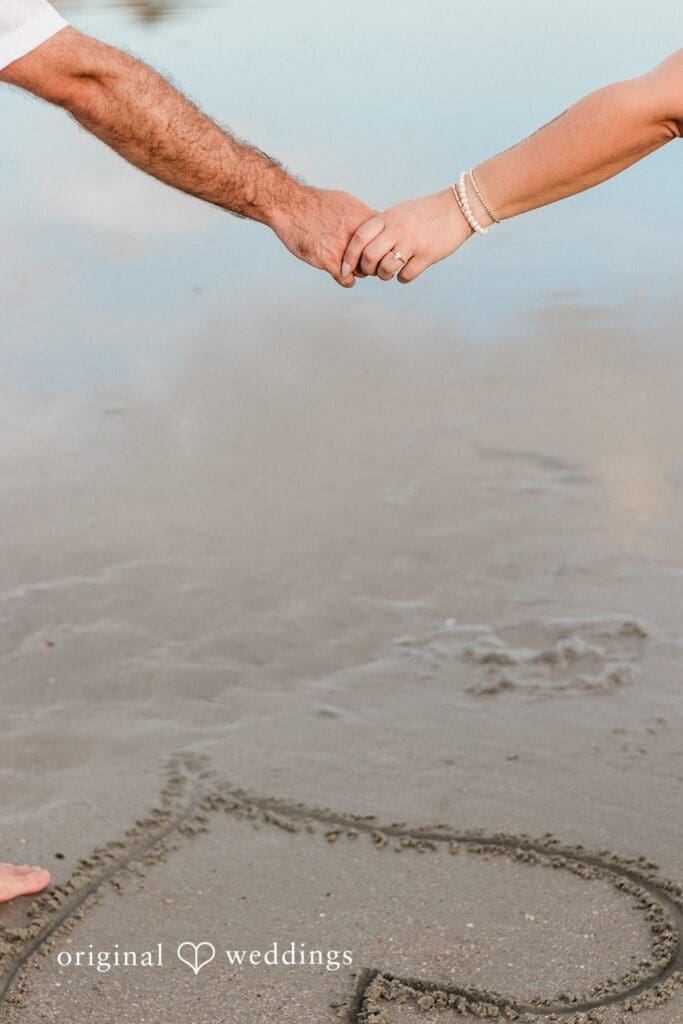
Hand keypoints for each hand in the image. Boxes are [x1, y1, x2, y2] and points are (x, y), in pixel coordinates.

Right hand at [270, 186, 374, 287]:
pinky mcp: (329, 262)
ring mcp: (344, 250)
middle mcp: (357, 236)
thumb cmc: (316, 203)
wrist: (291, 206)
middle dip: (371, 262)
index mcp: (364, 220)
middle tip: (364, 263)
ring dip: (358, 272)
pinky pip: (347, 279)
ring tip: (352, 268)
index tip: (374, 251)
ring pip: (363, 271)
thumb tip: (376, 220)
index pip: (384, 241)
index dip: (380, 248)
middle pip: (376, 258)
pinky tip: (342, 275)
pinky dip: (346, 280)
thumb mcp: (347, 202)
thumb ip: (363, 215)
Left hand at [341, 188, 473, 283]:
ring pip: (386, 268)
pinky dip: (402, 278)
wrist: (458, 209)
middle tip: (370, 271)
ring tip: (389, 272)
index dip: (349, 256)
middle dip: (366, 269)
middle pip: (369, 256)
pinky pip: (406, 276)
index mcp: (388, 218)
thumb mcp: (399, 212)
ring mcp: (413, 243)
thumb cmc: (425, 213)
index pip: (359, 238)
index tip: (345, 269)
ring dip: (383, 275)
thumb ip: (381, 227)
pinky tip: (406, 272)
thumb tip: (361, 248)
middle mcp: (398, 229)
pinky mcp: (427, 255)